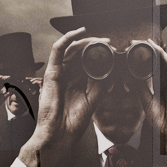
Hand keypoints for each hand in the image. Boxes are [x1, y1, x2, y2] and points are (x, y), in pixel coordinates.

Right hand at [0, 74, 16, 124]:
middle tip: (10, 77)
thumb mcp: (4, 97)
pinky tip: (1, 77)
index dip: (7, 80)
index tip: (12, 80)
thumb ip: (7, 93)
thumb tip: (12, 91)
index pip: (2, 82)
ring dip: (1, 77)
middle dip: (5, 78)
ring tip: (6, 77)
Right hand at [19, 30, 101, 166]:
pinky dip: (67, 38)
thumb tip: (110, 67)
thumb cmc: (73, 122)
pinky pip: (58, 50)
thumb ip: (100, 83)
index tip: (114, 51)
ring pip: (71, 49)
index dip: (100, 54)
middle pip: (80, 53)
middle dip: (95, 45)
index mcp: (77, 82)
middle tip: (108, 42)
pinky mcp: (52, 72)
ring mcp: (59, 73)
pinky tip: (79, 32)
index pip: (88, 62)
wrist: (60, 134)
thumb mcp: (93, 99)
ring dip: (86, 41)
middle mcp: (68, 76)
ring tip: (99, 39)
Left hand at [125, 39, 166, 162]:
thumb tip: (130, 75)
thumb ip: (140, 87)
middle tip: (135, 41)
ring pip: (164, 62)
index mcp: (158, 84)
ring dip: (155, 51)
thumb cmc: (158, 119)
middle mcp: (166, 81)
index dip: (141, 56)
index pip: (149, 66)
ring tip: (145, 42)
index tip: (129, 49)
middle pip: (157, 61)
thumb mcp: (144, 100)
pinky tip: (157, 50)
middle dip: (147, 50)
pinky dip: (164, 58)